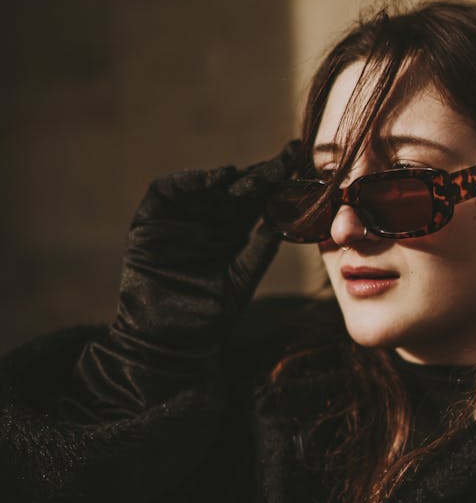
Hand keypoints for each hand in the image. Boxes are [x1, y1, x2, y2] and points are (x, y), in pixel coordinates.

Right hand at [60, 141, 300, 419]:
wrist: (169, 341)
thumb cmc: (208, 317)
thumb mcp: (241, 280)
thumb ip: (259, 250)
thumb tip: (288, 220)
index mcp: (230, 233)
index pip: (256, 200)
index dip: (276, 180)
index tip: (299, 161)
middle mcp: (206, 221)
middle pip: (233, 187)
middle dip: (258, 173)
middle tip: (282, 161)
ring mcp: (178, 219)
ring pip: (203, 185)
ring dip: (226, 176)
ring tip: (250, 177)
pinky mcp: (150, 222)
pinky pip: (165, 191)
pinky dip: (188, 181)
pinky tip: (214, 180)